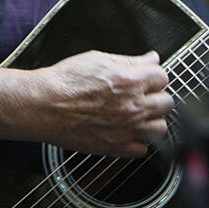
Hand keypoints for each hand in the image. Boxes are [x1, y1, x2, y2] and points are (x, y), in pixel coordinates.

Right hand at [31, 50, 173, 157]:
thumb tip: (151, 59)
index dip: (154, 76)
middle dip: (157, 96)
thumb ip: (131, 61)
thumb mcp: (100, 59)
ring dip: (152, 120)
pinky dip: (138, 141)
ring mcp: (125, 129)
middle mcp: (132, 106)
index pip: (163, 77)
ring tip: (139, 114)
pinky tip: (128, 131)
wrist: (42, 105)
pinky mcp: (114, 147)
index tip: (148, 78)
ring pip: (160, 128)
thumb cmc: (65, 81)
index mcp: (130, 81)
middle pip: (167, 103)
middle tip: (144, 95)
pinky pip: (142, 150)